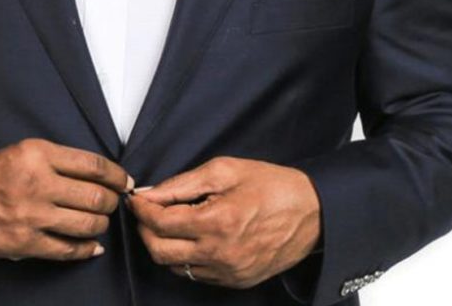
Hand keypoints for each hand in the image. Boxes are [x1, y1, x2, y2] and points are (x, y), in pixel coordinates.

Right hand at [0, 137, 133, 260]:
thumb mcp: (20, 152)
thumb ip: (55, 162)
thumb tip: (97, 176)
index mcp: (37, 154)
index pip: (93, 164)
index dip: (117, 176)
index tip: (125, 182)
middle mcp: (36, 182)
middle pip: (97, 196)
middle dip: (111, 203)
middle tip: (111, 204)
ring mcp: (31, 214)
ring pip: (88, 223)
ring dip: (100, 225)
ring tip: (97, 223)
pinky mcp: (24, 242)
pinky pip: (67, 249)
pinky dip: (85, 250)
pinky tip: (90, 247)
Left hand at [126, 156, 320, 288]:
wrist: (313, 213)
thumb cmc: (272, 186)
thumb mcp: (225, 170)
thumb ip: (182, 184)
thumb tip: (150, 193)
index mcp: (217, 222)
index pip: (160, 223)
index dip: (142, 210)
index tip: (138, 199)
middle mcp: (219, 253)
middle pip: (159, 251)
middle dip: (146, 230)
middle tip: (148, 212)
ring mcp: (228, 272)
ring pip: (174, 267)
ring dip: (164, 245)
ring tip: (172, 223)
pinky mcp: (235, 281)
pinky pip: (196, 275)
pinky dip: (186, 258)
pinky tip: (193, 238)